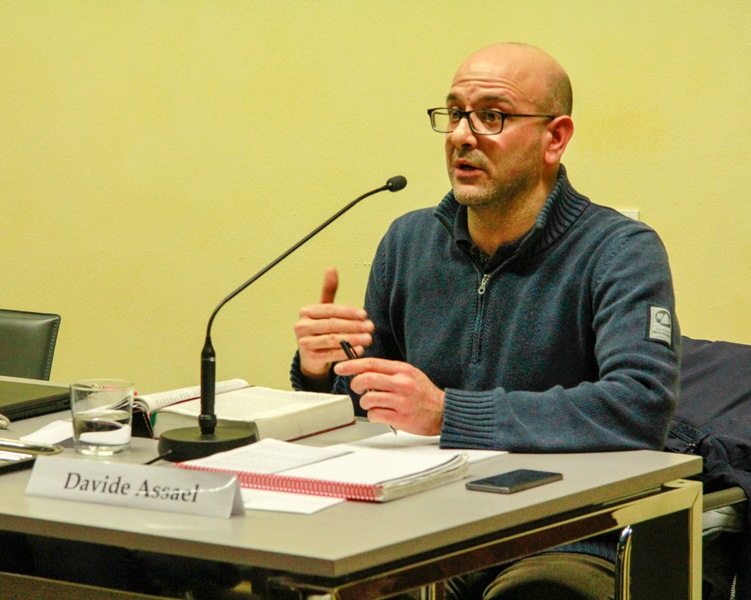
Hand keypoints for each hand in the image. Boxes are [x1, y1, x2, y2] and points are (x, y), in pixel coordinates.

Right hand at [294, 267, 373, 382]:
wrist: (311, 357)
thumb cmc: (319, 330)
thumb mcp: (323, 310)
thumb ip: (328, 291)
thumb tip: (332, 268)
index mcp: (306, 312)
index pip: (330, 310)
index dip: (348, 312)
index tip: (365, 314)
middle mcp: (302, 326)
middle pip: (332, 325)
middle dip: (354, 326)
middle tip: (370, 327)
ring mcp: (304, 343)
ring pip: (333, 339)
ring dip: (353, 339)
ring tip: (369, 338)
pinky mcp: (311, 358)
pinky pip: (332, 354)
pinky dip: (347, 352)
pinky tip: (360, 350)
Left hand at [334, 357, 444, 435]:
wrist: (443, 412)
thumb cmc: (423, 393)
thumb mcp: (408, 374)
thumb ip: (388, 372)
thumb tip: (362, 371)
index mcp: (402, 370)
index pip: (371, 363)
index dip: (352, 365)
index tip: (340, 368)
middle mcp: (402, 383)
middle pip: (366, 379)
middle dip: (355, 384)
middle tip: (357, 388)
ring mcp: (401, 401)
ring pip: (368, 398)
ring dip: (366, 402)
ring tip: (374, 404)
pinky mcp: (401, 418)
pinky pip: (375, 415)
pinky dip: (374, 415)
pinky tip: (382, 414)